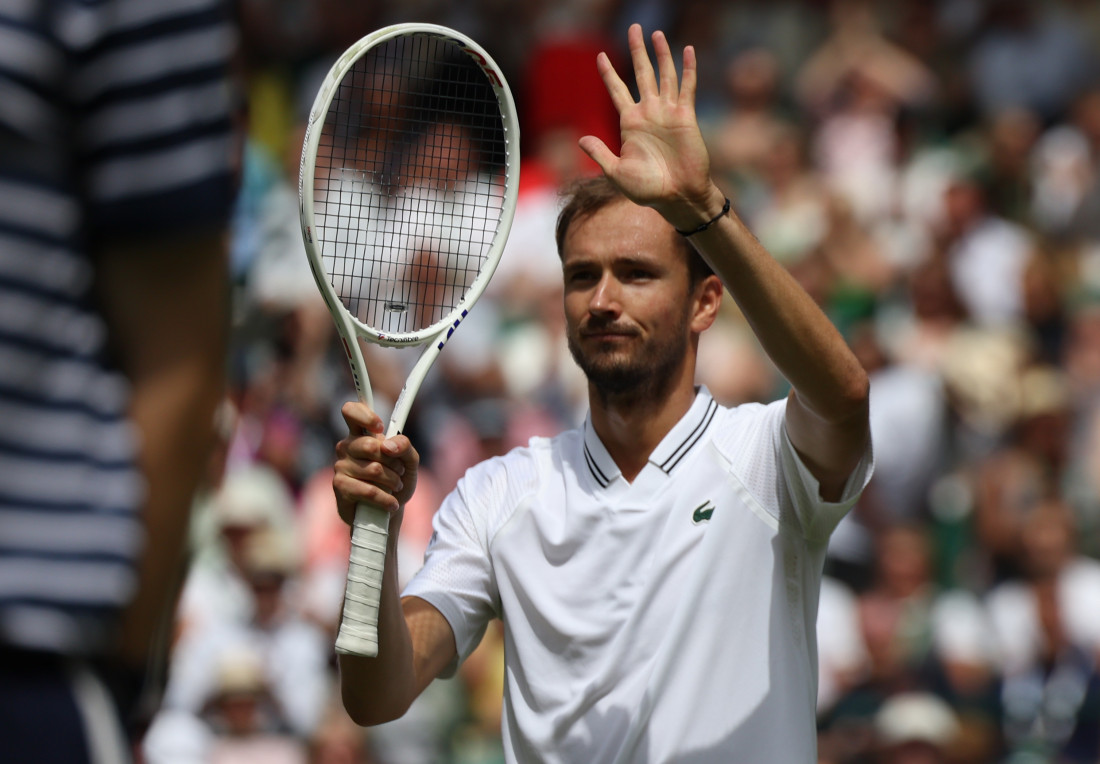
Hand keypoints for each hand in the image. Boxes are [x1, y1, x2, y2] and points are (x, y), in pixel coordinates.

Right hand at [333, 401, 418, 524]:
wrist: (388, 511)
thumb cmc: (396, 481)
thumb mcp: (409, 461)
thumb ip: (404, 446)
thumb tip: (388, 445)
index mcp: (361, 434)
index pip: (351, 411)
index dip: (365, 416)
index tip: (380, 428)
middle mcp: (347, 447)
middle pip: (371, 445)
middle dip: (393, 461)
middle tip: (400, 471)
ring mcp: (341, 466)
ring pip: (374, 469)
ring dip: (393, 481)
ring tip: (396, 487)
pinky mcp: (340, 486)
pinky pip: (368, 490)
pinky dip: (386, 499)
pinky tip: (392, 504)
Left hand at [579, 24, 722, 228]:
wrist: (676, 196)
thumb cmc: (646, 189)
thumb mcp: (616, 172)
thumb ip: (600, 153)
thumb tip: (580, 139)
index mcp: (630, 123)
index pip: (617, 91)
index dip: (608, 73)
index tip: (600, 55)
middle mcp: (649, 113)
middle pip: (641, 74)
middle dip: (637, 51)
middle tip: (634, 27)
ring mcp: (668, 113)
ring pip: (663, 75)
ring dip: (660, 54)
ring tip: (655, 33)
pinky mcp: (685, 116)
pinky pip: (686, 88)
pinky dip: (687, 69)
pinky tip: (686, 50)